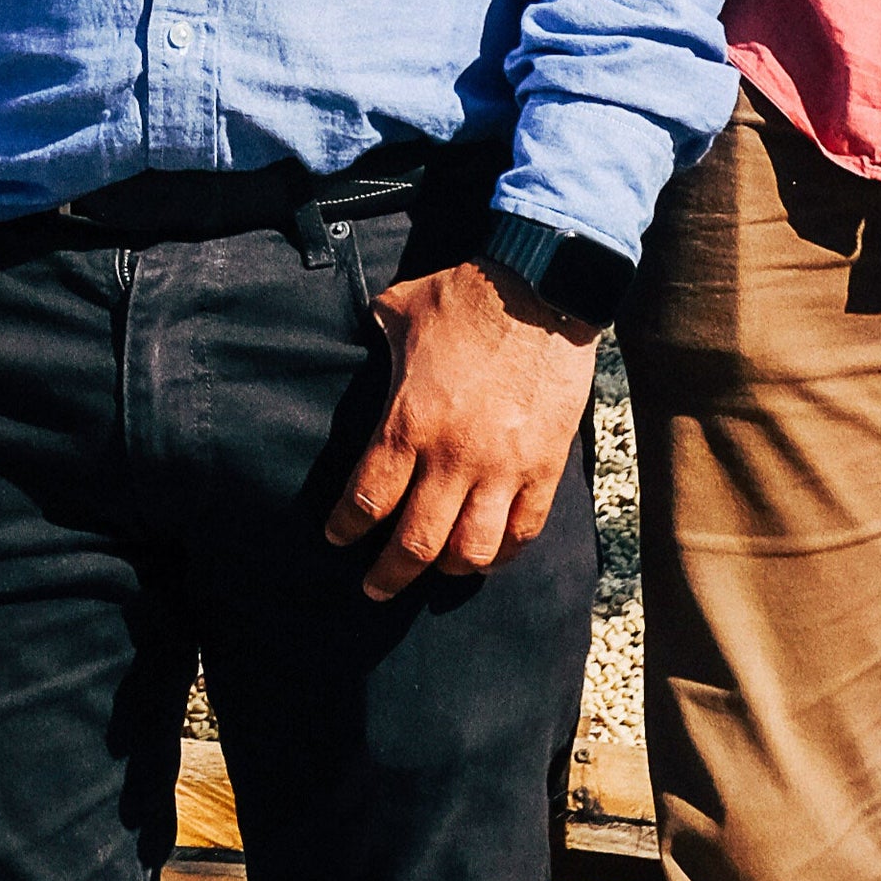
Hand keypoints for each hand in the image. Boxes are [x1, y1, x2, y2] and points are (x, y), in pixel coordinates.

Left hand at [324, 257, 600, 601]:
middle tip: (374, 588)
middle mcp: (454, 458)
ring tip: (433, 571)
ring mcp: (503, 469)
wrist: (541, 292)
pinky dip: (504, 555)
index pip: (369, 497)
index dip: (347, 526)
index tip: (336, 538)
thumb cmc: (464, 297)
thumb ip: (376, 333)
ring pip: (472, 551)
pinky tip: (488, 556)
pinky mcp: (545, 470)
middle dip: (389, 574)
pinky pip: (523, 533)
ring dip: (447, 570)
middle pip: (417, 543)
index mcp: (409, 422)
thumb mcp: (400, 310)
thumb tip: (361, 330)